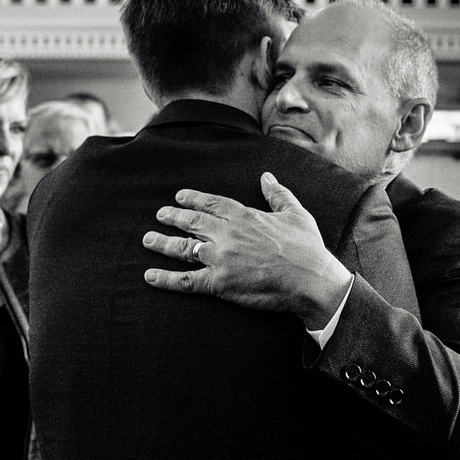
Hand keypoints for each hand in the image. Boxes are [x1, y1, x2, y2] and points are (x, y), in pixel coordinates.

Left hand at [142, 172, 353, 328]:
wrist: (310, 279)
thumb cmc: (307, 248)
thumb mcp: (296, 213)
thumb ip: (278, 194)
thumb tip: (267, 177)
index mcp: (244, 216)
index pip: (211, 204)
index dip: (193, 200)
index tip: (180, 197)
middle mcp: (227, 234)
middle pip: (192, 223)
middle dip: (173, 218)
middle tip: (160, 215)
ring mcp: (220, 258)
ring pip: (182, 248)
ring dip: (162, 243)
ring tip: (149, 240)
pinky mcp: (219, 283)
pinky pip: (185, 280)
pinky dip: (165, 279)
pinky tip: (150, 276)